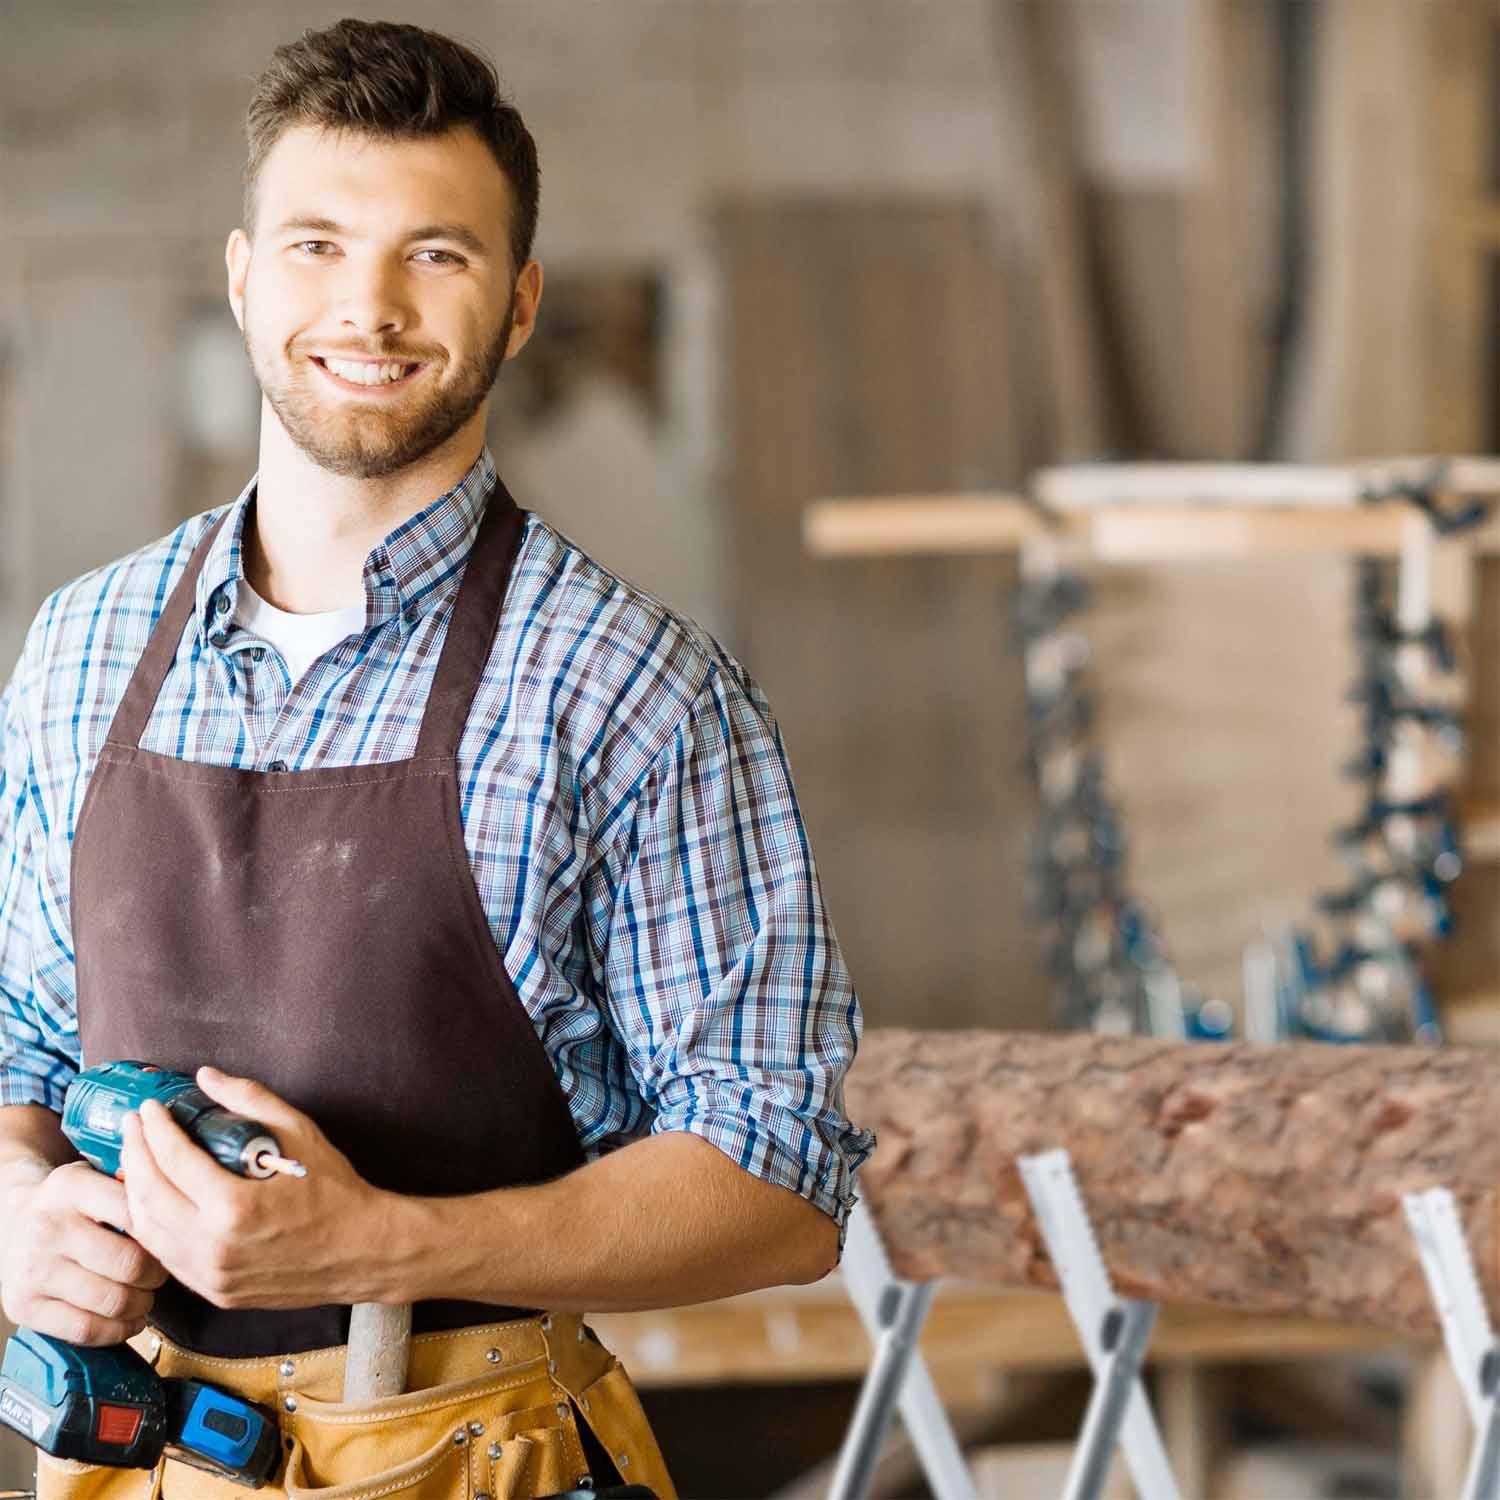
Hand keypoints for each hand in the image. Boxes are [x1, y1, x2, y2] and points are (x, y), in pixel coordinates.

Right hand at [0, 1160, 166, 1344]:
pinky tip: (129, 1321)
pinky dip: (117, 1331)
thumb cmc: (70, 1203)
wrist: (10, 1220)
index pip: (137, 1214)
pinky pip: (84, 1329)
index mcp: (70, 1187)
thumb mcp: (96, 1177)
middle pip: (130, 1264)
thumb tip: (182, 1213)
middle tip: (161, 1275)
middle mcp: (47, 1227)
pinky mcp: (22, 1305)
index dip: (165, 1234)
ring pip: (111, 1300)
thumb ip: (134, 1189)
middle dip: (157, 1276)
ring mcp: (32, 1269)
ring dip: (141, 1305)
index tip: (174, 1242)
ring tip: (146, 1298)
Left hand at [119, 1067, 401, 1310]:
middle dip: (135, 1154)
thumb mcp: (300, 1133)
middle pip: (148, 1195)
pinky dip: (152, 1224)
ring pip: (147, 1231)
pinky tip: (156, 1199)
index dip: (155, 1129)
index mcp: (234, 1207)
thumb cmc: (336, 1192)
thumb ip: (250, 1100)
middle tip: (134, 1126)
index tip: (151, 1108)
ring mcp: (211, 1275)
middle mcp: (214, 1247)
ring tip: (139, 1159)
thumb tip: (207, 1077)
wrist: (364, 1251)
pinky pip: (166, 1256)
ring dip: (134, 1190)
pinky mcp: (215, 1292)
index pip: (173, 1160)